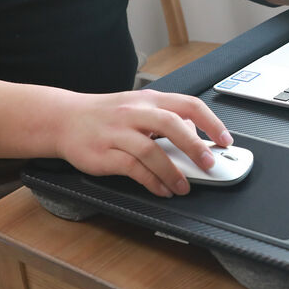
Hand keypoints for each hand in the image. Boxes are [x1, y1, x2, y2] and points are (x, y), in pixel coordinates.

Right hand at [56, 89, 231, 196]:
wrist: (63, 119)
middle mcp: (135, 112)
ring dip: (172, 172)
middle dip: (195, 146)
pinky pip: (133, 169)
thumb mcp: (139, 107)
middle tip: (209, 163)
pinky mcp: (104, 153)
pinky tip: (162, 189)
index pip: (188, 105)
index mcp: (150, 100)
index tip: (225, 139)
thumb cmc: (107, 114)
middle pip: (172, 125)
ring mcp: (118, 132)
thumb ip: (167, 118)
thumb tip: (195, 133)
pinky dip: (152, 181)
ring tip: (184, 186)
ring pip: (151, 150)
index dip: (210, 122)